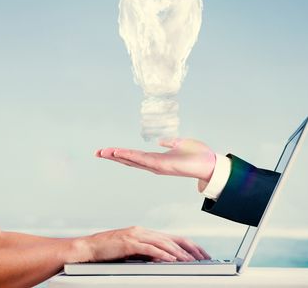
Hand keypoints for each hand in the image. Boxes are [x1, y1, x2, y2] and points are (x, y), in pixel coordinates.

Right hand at [75, 226, 209, 262]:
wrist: (88, 248)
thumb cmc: (107, 252)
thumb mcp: (130, 252)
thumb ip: (146, 253)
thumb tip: (163, 260)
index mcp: (143, 233)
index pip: (172, 237)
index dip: (188, 245)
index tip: (200, 254)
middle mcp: (142, 231)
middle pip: (172, 238)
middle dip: (190, 248)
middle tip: (203, 257)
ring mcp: (135, 235)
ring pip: (163, 242)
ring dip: (179, 253)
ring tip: (190, 261)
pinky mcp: (129, 243)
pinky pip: (150, 248)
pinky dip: (162, 254)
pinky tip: (171, 259)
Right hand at [95, 138, 215, 181]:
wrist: (211, 164)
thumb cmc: (198, 155)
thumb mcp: (181, 143)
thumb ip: (170, 142)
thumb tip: (162, 141)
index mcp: (156, 160)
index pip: (134, 156)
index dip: (120, 154)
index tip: (106, 151)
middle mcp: (153, 165)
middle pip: (128, 160)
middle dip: (112, 156)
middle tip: (97, 152)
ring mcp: (156, 166)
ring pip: (132, 160)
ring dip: (117, 156)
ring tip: (103, 152)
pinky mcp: (161, 165)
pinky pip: (141, 159)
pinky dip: (129, 156)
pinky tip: (118, 152)